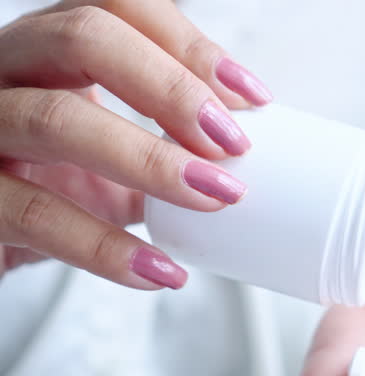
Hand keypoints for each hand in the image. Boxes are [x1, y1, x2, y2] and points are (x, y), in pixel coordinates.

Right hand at [0, 0, 272, 288]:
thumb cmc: (53, 185)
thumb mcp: (113, 149)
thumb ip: (168, 139)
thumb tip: (251, 151)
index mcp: (52, 50)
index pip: (117, 8)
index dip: (189, 44)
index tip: (251, 98)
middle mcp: (8, 72)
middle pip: (83, 38)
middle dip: (171, 87)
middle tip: (232, 142)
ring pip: (54, 119)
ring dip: (150, 160)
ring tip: (215, 197)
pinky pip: (35, 215)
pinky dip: (106, 248)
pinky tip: (161, 271)